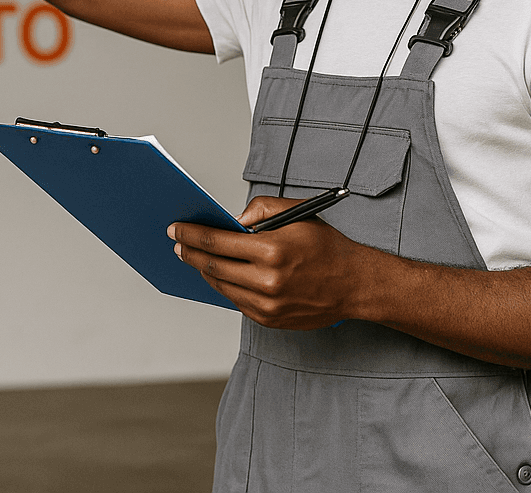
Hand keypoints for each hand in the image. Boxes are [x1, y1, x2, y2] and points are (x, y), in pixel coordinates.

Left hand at [168, 196, 378, 329]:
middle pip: (212, 266)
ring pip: (221, 286)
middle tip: (178, 243)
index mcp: (273, 250)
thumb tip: (232, 220)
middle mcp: (267, 281)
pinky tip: (217, 274)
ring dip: (203, 270)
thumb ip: (262, 210)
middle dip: (190, 252)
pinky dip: (223, 286)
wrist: (354, 284)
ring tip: (194, 257)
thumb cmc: (327, 246)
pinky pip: (235, 301)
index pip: (218, 241)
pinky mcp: (269, 320)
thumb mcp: (298, 214)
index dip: (192, 234)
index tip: (176, 229)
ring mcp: (267, 305)